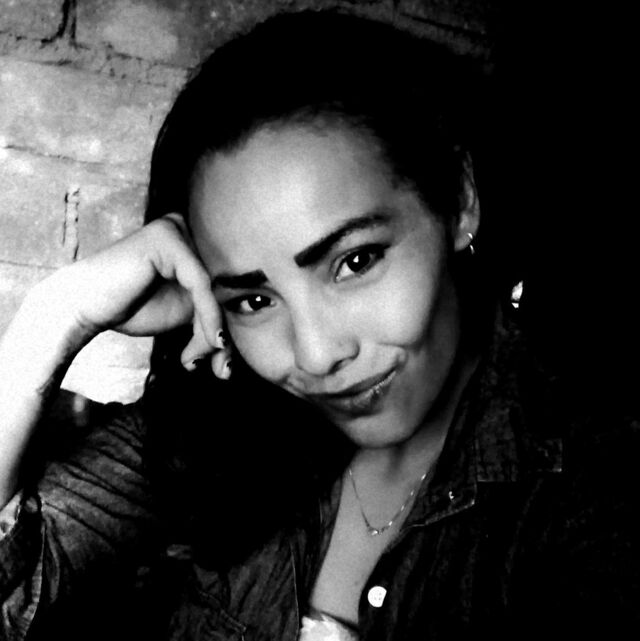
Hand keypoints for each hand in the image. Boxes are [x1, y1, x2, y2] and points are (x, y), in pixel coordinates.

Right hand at [34, 213, 230, 376]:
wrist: (84, 306)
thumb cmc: (132, 307)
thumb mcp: (185, 313)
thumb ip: (212, 316)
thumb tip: (237, 341)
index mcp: (197, 243)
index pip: (226, 287)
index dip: (230, 327)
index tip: (226, 366)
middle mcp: (191, 230)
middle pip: (224, 288)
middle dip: (224, 334)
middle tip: (222, 370)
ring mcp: (179, 229)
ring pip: (215, 289)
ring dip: (212, 331)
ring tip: (199, 360)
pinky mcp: (168, 238)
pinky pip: (201, 284)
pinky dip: (208, 316)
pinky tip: (211, 342)